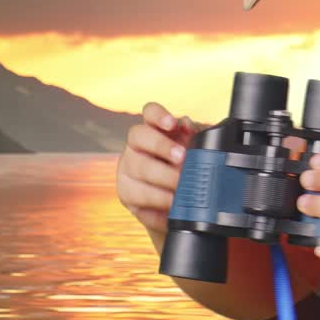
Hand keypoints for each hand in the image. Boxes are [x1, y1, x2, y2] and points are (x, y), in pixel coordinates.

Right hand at [117, 101, 198, 233]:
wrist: (176, 206)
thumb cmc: (185, 172)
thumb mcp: (193, 153)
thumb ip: (192, 137)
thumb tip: (187, 125)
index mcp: (154, 130)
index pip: (150, 112)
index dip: (159, 114)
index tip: (173, 123)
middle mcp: (136, 146)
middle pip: (139, 136)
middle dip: (162, 146)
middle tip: (183, 158)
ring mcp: (127, 170)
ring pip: (138, 167)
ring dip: (163, 177)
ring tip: (182, 186)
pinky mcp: (126, 194)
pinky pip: (139, 196)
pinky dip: (160, 201)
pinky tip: (173, 204)